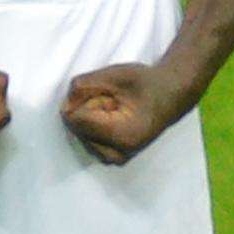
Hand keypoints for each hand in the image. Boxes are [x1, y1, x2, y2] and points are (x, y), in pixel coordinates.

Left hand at [60, 62, 186, 165]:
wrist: (169, 95)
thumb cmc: (145, 83)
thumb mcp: (114, 74)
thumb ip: (84, 85)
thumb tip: (64, 105)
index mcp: (121, 136)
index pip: (77, 119)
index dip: (84, 99)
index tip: (106, 93)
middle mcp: (117, 154)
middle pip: (76, 128)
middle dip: (86, 109)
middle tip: (112, 100)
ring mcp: (115, 159)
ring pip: (79, 134)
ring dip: (89, 117)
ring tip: (114, 108)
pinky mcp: (111, 158)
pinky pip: (86, 138)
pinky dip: (92, 125)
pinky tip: (111, 118)